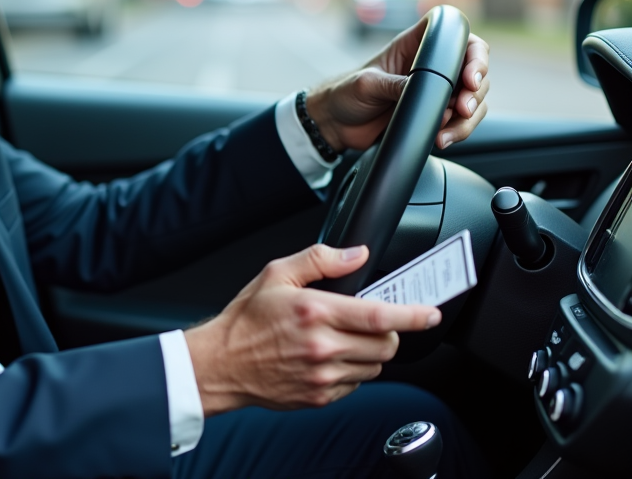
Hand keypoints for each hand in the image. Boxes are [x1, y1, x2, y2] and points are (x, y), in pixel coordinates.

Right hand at [183, 244, 440, 415]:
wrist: (222, 363)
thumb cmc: (245, 320)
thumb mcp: (276, 274)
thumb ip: (319, 260)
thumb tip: (356, 254)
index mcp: (315, 312)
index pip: (379, 315)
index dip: (412, 315)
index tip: (430, 313)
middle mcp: (322, 347)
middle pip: (385, 344)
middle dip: (387, 331)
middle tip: (370, 322)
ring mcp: (323, 376)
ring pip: (374, 367)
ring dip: (369, 353)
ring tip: (343, 340)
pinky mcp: (320, 397)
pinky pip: (355, 385)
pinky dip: (352, 371)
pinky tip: (328, 358)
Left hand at [305, 14, 489, 151]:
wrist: (334, 124)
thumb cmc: (344, 93)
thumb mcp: (367, 85)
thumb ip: (395, 85)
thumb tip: (423, 92)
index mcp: (415, 45)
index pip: (458, 35)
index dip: (473, 51)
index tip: (470, 75)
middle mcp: (430, 65)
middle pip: (475, 69)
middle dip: (476, 91)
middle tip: (462, 108)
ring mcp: (436, 90)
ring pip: (474, 98)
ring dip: (469, 117)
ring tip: (448, 131)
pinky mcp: (434, 114)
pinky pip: (461, 121)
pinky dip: (459, 131)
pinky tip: (443, 138)